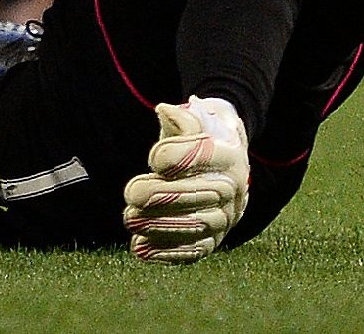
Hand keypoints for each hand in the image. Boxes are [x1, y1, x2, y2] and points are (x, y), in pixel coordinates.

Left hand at [122, 96, 249, 263]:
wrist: (224, 168)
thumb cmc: (200, 141)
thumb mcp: (196, 123)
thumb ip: (181, 120)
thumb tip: (164, 111)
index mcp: (228, 155)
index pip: (200, 156)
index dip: (173, 157)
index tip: (154, 159)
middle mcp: (232, 189)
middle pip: (196, 194)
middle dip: (160, 196)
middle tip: (131, 195)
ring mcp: (225, 218)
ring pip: (195, 225)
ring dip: (159, 226)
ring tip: (131, 220)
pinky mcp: (214, 241)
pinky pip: (193, 250)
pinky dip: (167, 252)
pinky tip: (142, 248)